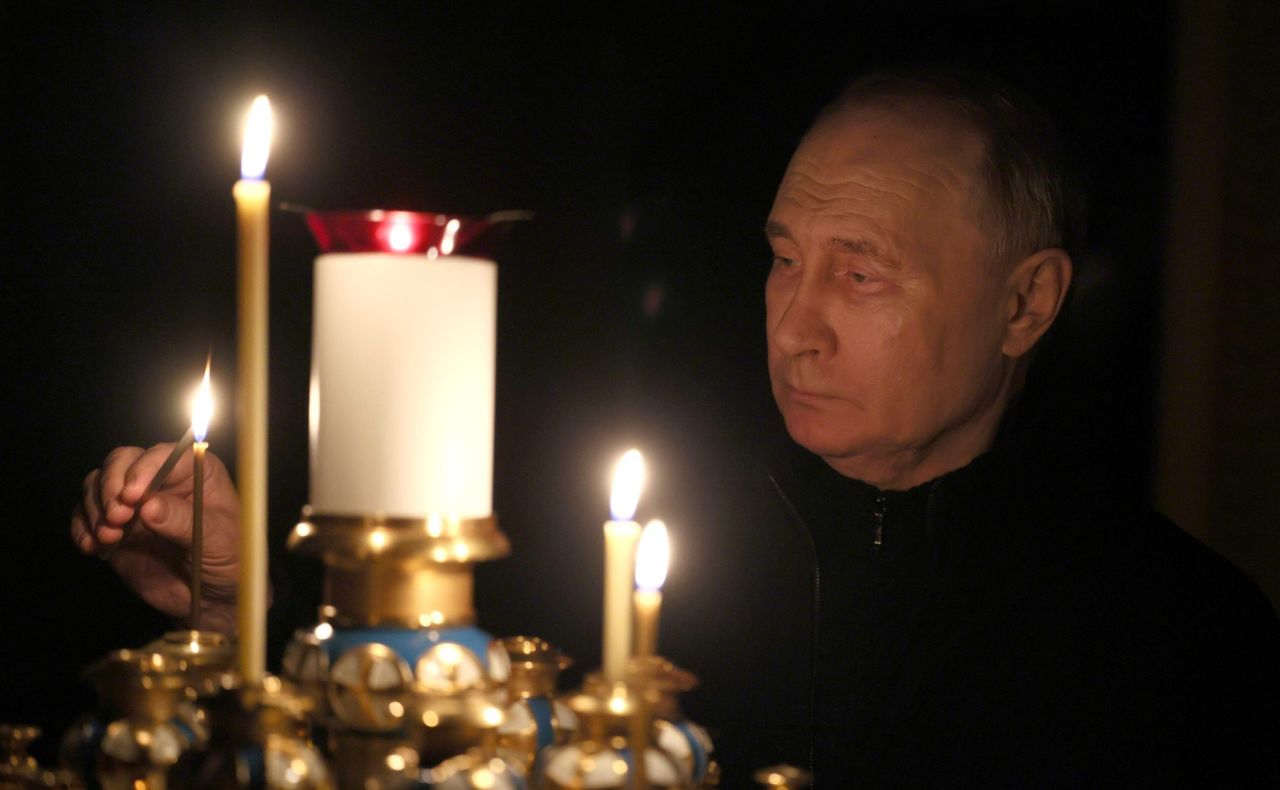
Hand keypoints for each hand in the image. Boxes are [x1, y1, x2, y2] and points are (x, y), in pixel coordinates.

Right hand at [71, 444, 240, 634]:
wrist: (210, 596)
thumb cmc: (227, 558)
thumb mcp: (216, 538)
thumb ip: (183, 521)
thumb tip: (148, 507)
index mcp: (194, 472)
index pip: (162, 455)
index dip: (143, 469)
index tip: (133, 496)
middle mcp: (160, 480)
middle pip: (122, 462)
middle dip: (111, 486)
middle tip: (117, 517)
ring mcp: (134, 504)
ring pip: (98, 485)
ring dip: (95, 508)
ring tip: (108, 537)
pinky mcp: (115, 528)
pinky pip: (85, 517)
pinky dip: (81, 528)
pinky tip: (91, 546)